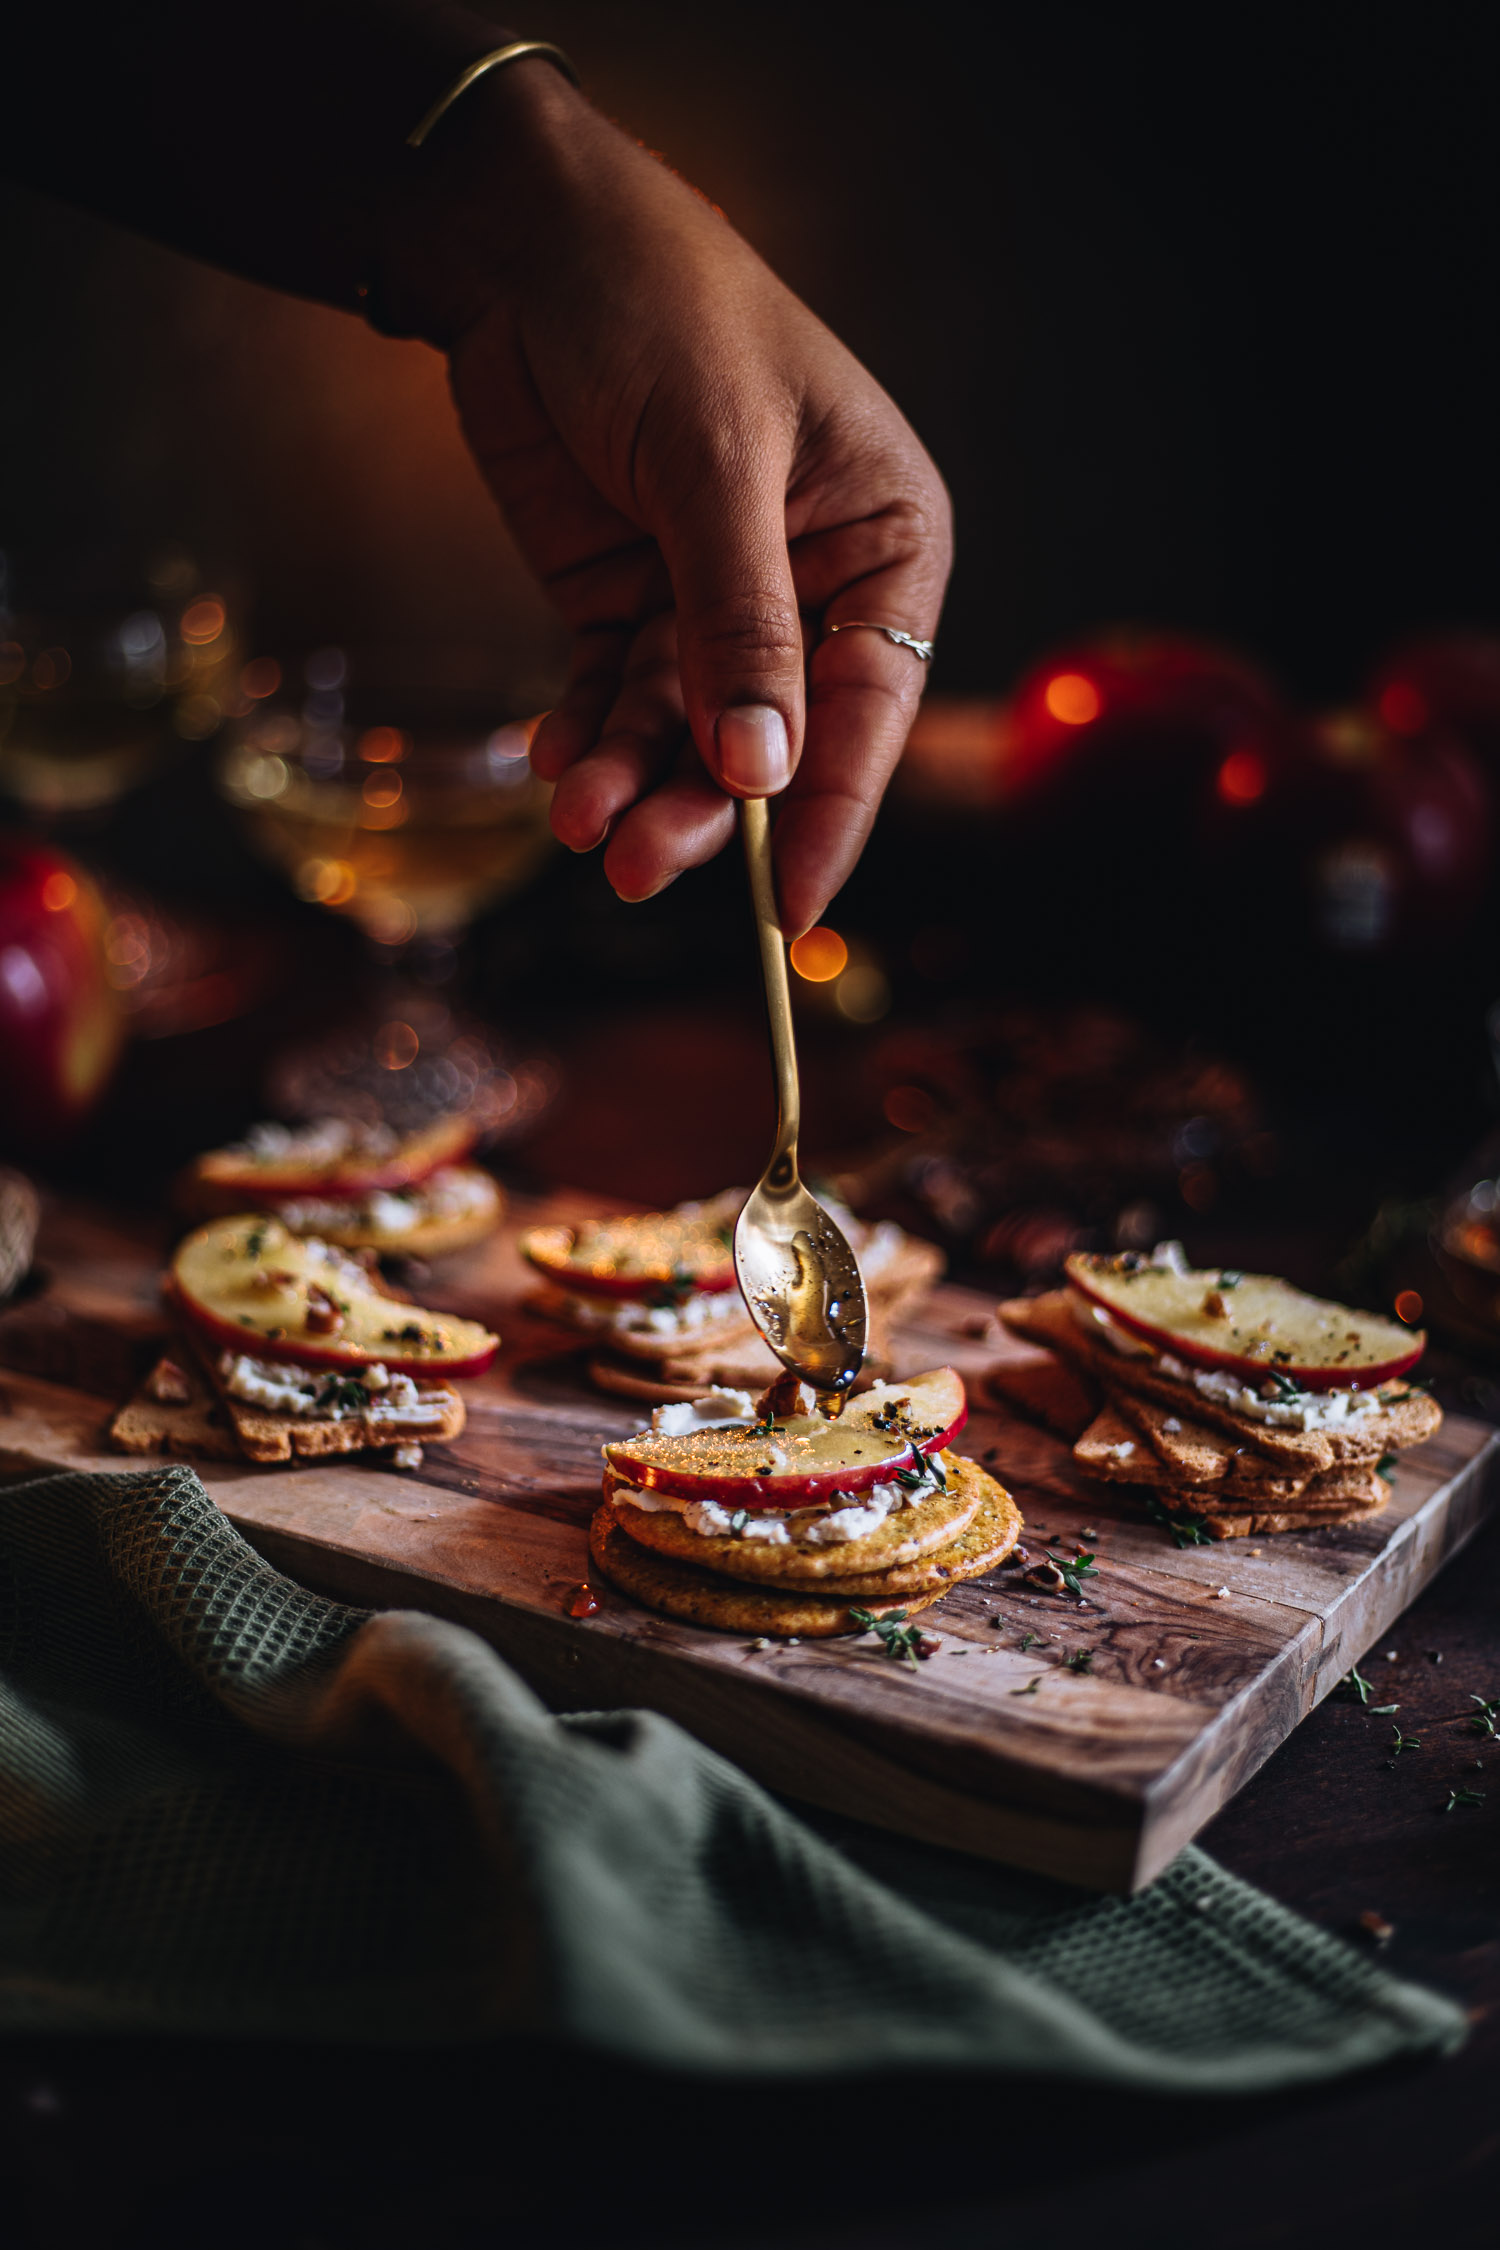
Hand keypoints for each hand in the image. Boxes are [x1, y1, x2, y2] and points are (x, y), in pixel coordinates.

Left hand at [384, 61, 950, 934]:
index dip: (828, 814)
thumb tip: (759, 769)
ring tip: (577, 821)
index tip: (787, 912)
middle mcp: (808, 583)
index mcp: (881, 539)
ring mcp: (710, 600)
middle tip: (633, 866)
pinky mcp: (625, 601)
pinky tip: (555, 766)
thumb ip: (739, 623)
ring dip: (630, 782)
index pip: (869, 706)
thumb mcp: (713, 463)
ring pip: (680, 731)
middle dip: (703, 807)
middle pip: (767, 737)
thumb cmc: (660, 311)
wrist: (521, 240)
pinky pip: (611, 698)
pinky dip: (585, 738)